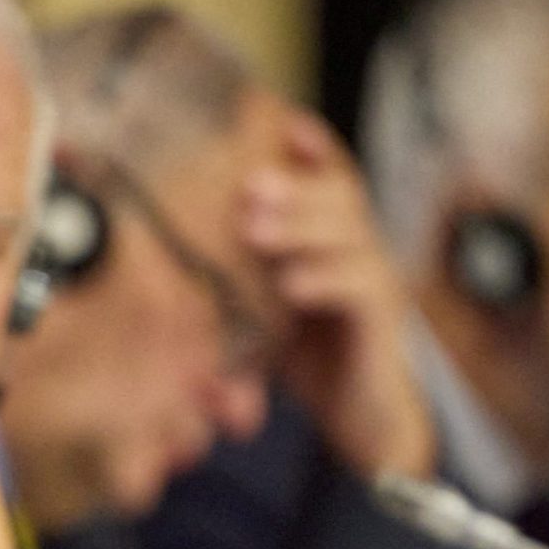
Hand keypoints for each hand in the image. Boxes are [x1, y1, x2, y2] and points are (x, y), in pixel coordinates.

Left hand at [244, 112, 436, 478]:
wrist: (362, 425)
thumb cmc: (309, 363)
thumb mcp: (264, 312)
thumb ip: (236, 284)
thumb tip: (165, 263)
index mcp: (336, 240)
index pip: (332, 179)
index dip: (314, 149)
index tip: (282, 123)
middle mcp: (363, 251)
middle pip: (342, 196)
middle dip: (296, 187)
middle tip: (251, 187)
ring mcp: (378, 284)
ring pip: (353, 235)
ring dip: (304, 226)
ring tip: (255, 229)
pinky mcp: (384, 323)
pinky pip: (361, 289)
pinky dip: (326, 281)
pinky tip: (292, 283)